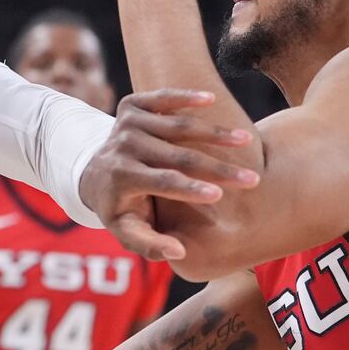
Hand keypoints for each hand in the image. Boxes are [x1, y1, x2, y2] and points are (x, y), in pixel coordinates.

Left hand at [78, 89, 258, 260]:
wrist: (96, 172)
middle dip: (217, 168)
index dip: (189, 188)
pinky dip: (185, 96)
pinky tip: (211, 98)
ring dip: (214, 133)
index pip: (161, 182)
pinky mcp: (131, 106)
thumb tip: (179, 252)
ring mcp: (127, 123)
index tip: (220, 195)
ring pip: (177, 126)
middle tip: (252, 179)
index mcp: (121, 177)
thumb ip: (149, 244)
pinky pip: (161, 97)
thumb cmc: (119, 207)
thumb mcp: (125, 231)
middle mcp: (123, 146)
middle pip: (176, 155)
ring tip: (247, 140)